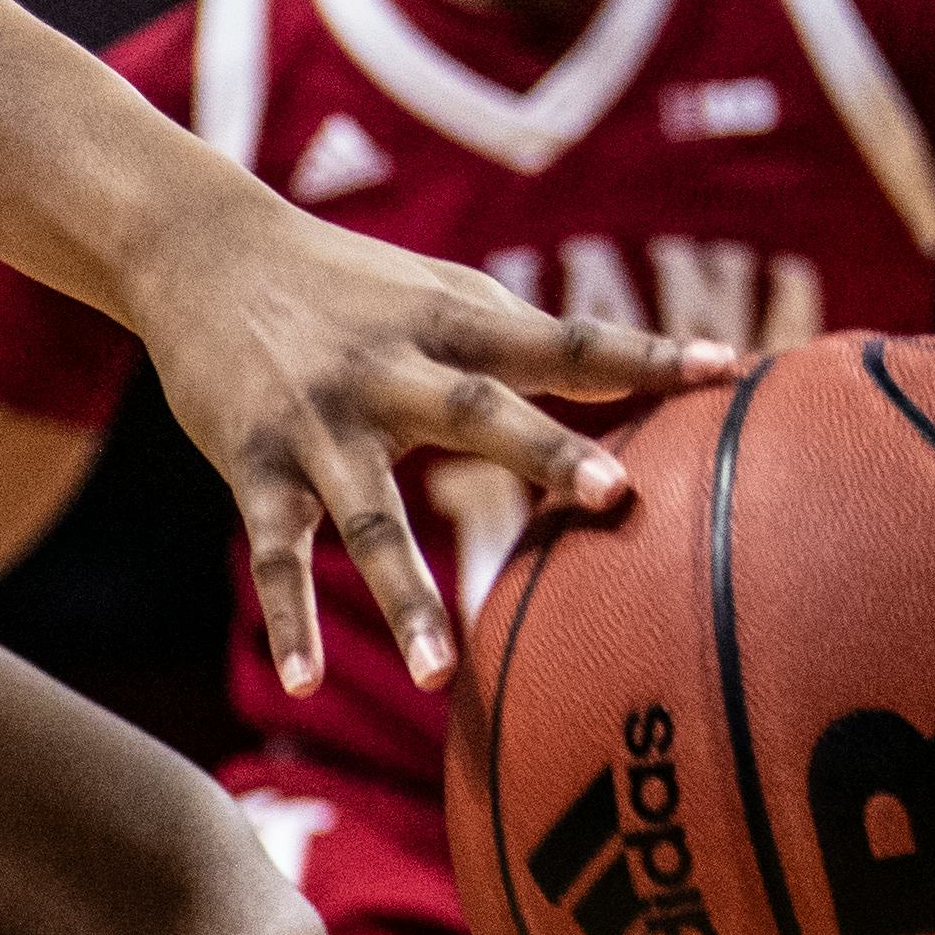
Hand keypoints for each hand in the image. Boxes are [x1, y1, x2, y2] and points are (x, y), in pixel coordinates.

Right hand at [120, 183, 732, 695]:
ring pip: (369, 518)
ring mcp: (317, 424)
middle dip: (546, 453)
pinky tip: (305, 683)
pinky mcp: (252, 467)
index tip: (730, 370)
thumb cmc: (349, 285)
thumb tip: (644, 375)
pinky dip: (290, 620)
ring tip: (445, 673)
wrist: (204, 251)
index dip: (645, 355)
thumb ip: (522, 342)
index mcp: (451, 322)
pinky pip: (276, 555)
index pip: (563, 340)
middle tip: (617, 495)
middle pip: (477, 413)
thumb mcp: (438, 295)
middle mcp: (389, 370)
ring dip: (407, 595)